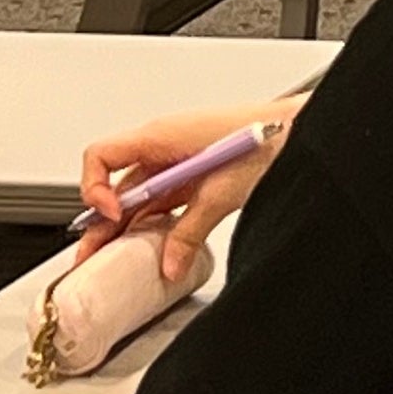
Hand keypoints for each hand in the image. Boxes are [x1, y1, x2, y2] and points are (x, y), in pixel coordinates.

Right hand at [76, 97, 299, 282]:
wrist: (301, 130)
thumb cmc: (267, 138)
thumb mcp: (221, 192)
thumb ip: (190, 231)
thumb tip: (169, 263)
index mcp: (159, 136)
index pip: (100, 157)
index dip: (94, 189)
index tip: (111, 217)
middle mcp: (163, 145)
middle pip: (115, 184)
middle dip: (101, 222)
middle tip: (91, 256)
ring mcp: (178, 159)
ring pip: (138, 195)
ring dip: (125, 226)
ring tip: (114, 257)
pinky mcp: (196, 173)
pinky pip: (162, 199)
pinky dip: (153, 222)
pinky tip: (152, 244)